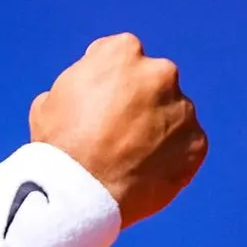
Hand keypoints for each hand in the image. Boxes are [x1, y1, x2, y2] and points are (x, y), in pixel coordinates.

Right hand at [29, 33, 206, 224]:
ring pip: (173, 114)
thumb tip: (86, 94)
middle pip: (154, 82)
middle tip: (118, 132)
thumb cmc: (58, 146)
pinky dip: (171, 157)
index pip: (122, 56)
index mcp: (122, 52)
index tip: (101, 102)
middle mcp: (160, 72)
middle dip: (140, 101)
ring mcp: (183, 108)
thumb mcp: (49, 101)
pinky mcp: (197, 143)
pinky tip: (145, 173)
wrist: (82, 194)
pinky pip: (186, 146)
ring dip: (158, 130)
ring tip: (130, 159)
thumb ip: (78, 86)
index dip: (109, 80)